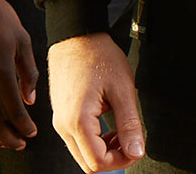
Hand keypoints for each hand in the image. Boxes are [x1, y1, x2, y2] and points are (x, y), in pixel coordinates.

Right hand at [48, 33, 143, 171]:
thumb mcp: (122, 89)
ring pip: (81, 153)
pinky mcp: (61, 114)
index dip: (121, 161)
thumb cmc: (98, 55)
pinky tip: (108, 122)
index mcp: (77, 121)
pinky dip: (94, 140)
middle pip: (87, 164)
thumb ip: (129, 124)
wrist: (77, 35)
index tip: (137, 147)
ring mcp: (59, 121)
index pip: (97, 163)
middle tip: (130, 139)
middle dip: (112, 157)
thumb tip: (137, 152)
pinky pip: (76, 139)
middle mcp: (63, 126)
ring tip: (121, 128)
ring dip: (103, 149)